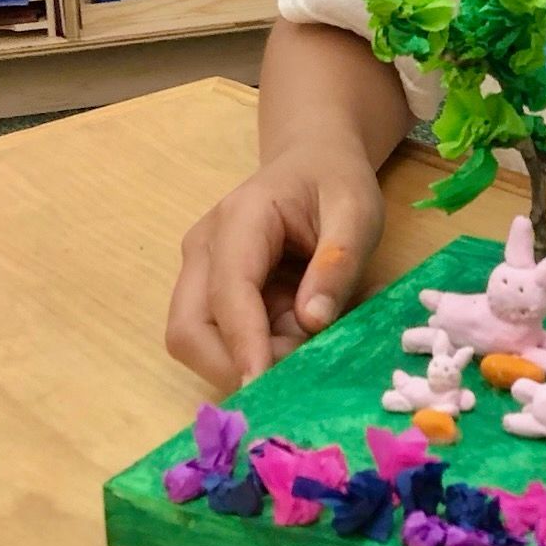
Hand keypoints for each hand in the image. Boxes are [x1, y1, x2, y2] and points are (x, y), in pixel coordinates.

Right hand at [165, 146, 384, 391]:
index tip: (264, 385)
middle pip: (189, 329)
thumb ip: (338, 262)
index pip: (228, 292)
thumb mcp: (356, 211)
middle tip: (301, 367)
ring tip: (310, 342)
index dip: (243, 342)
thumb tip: (312, 321)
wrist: (314, 161)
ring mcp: (202, 273)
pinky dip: (261, 350)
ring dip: (251, 359)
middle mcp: (205, 249)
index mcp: (239, 220)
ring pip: (199, 342)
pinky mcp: (211, 294)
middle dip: (236, 363)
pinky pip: (223, 339)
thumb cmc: (334, 181)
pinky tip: (303, 334)